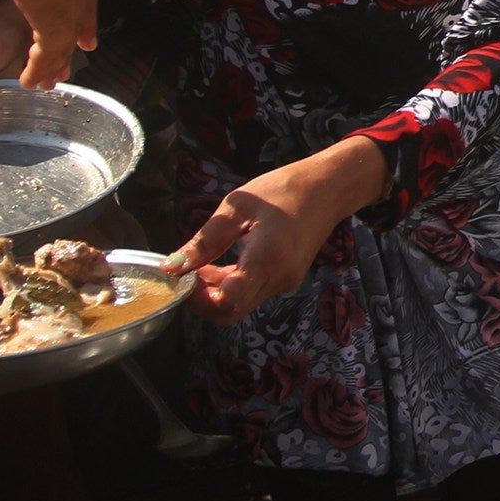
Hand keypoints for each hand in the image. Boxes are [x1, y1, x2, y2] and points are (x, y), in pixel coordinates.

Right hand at [3, 0, 97, 91]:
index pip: (85, 7)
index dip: (84, 23)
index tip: (87, 40)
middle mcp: (79, 2)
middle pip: (75, 32)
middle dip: (69, 52)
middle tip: (65, 71)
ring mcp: (68, 20)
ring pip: (61, 50)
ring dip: (52, 68)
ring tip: (46, 84)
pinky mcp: (53, 33)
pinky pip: (44, 59)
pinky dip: (35, 71)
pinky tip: (27, 82)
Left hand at [167, 138, 387, 325]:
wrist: (328, 189)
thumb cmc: (283, 190)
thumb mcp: (237, 206)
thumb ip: (205, 240)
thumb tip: (172, 267)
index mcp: (266, 258)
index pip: (227, 302)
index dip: (197, 299)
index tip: (182, 277)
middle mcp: (278, 278)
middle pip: (231, 311)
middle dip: (201, 299)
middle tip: (185, 273)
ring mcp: (286, 282)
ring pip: (240, 305)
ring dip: (215, 293)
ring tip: (201, 264)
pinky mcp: (288, 280)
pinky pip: (252, 294)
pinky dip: (231, 287)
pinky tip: (222, 264)